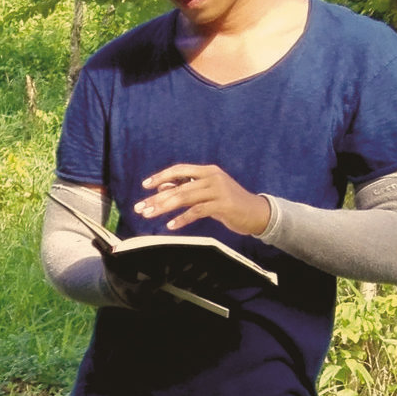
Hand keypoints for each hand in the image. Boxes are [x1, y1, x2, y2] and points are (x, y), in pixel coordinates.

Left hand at [134, 164, 271, 235]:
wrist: (257, 213)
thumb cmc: (229, 204)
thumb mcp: (207, 194)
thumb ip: (188, 190)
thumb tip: (162, 189)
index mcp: (208, 171)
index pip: (180, 170)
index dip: (161, 176)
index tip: (145, 185)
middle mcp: (212, 177)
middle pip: (178, 187)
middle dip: (156, 198)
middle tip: (140, 207)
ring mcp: (218, 190)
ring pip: (185, 197)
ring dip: (164, 207)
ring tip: (149, 215)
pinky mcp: (223, 205)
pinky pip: (197, 211)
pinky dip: (182, 219)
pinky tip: (171, 225)